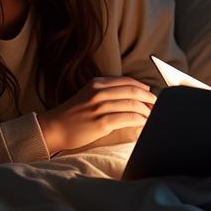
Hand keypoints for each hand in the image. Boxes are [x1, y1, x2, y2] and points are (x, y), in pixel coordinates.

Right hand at [39, 76, 157, 154]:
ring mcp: (100, 107)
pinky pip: (127, 118)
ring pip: (132, 104)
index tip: (151, 95)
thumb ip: (107, 93)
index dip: (143, 88)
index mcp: (97, 84)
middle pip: (133, 91)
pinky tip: (144, 123)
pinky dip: (139, 120)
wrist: (54, 128)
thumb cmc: (73, 115)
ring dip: (146, 110)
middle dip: (149, 98)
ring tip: (152, 115)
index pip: (127, 81)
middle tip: (156, 105)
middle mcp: (99, 92)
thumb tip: (133, 97)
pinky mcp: (102, 122)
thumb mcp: (88, 96)